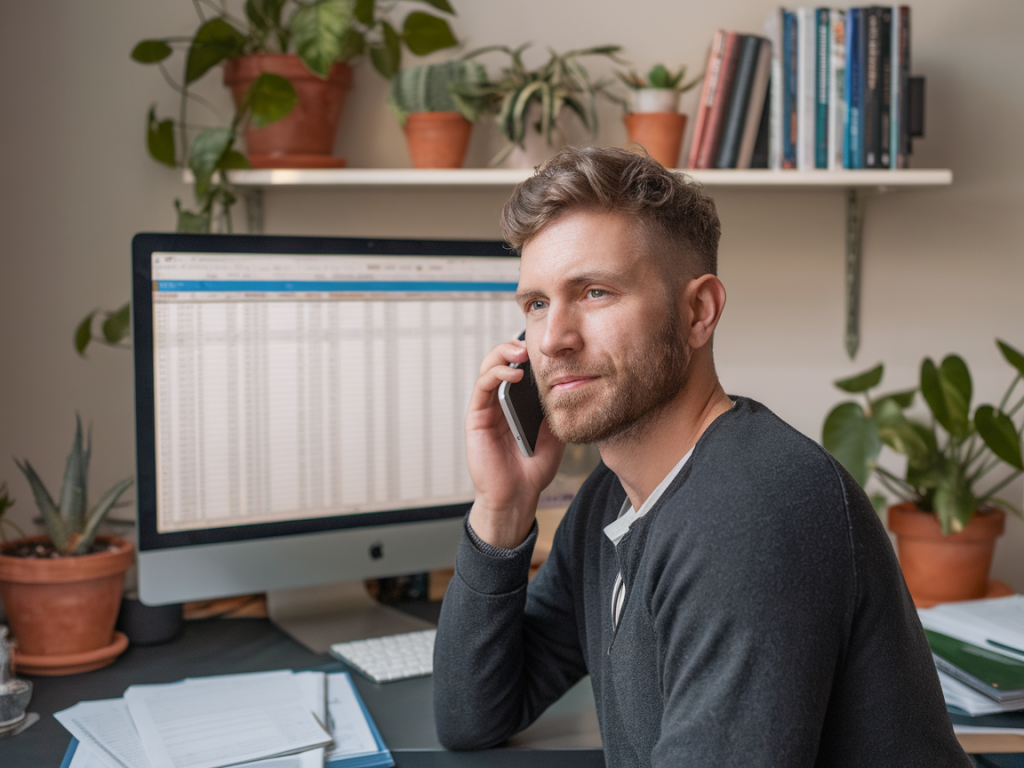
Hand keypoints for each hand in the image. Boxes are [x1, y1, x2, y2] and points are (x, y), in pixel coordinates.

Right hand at [466, 339, 564, 548]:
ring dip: (503, 355)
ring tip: (521, 352)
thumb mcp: (555, 432)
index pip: (519, 369)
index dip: (529, 354)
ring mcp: (487, 408)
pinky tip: (512, 375)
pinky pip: (482, 388)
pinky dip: (496, 375)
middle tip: (531, 345)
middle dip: (514, 347)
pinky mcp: (476, 417)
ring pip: (489, 368)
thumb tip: (569, 382)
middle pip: (502, 362)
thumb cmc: (533, 469)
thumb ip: (555, 409)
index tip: (546, 346)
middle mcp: (500, 402)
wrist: (518, 496)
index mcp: (517, 404)